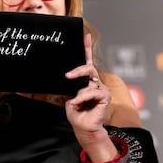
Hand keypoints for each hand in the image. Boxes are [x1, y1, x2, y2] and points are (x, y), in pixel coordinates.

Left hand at [64, 34, 110, 148]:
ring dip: (78, 93)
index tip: (85, 36)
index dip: (86, 48)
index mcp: (86, 80)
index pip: (87, 61)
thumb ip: (65, 86)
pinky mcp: (105, 95)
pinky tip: (79, 103)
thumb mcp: (66, 96)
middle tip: (68, 76)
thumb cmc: (76, 112)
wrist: (83, 127)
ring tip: (74, 102)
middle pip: (89, 68)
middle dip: (78, 70)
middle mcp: (95, 82)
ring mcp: (101, 88)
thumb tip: (57, 79)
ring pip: (88, 82)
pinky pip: (93, 91)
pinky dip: (83, 98)